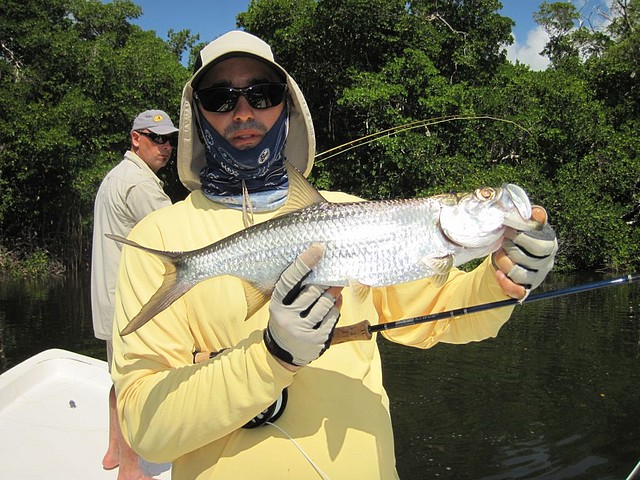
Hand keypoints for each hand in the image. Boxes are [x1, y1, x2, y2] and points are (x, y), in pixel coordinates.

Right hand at [265, 244, 342, 366]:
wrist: (282, 354)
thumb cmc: (285, 320)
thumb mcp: (282, 304)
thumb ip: (294, 289)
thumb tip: (316, 265)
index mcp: (276, 304)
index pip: (290, 279)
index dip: (304, 262)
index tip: (318, 248)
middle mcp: (287, 318)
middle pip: (312, 291)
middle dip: (325, 281)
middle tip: (334, 272)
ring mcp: (302, 330)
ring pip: (325, 304)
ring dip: (334, 294)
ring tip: (336, 288)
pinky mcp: (317, 340)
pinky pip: (332, 317)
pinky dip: (336, 308)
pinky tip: (336, 303)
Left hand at [493, 206, 557, 298]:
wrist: (503, 258)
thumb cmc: (513, 239)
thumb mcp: (520, 225)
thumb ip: (529, 218)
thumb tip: (537, 213)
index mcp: (548, 245)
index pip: (542, 245)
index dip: (522, 238)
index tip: (509, 231)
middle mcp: (545, 262)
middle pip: (530, 260)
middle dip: (511, 249)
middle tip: (503, 242)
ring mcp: (536, 277)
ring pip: (521, 275)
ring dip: (504, 263)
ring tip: (498, 255)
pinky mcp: (525, 289)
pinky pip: (517, 291)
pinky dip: (505, 283)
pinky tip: (498, 274)